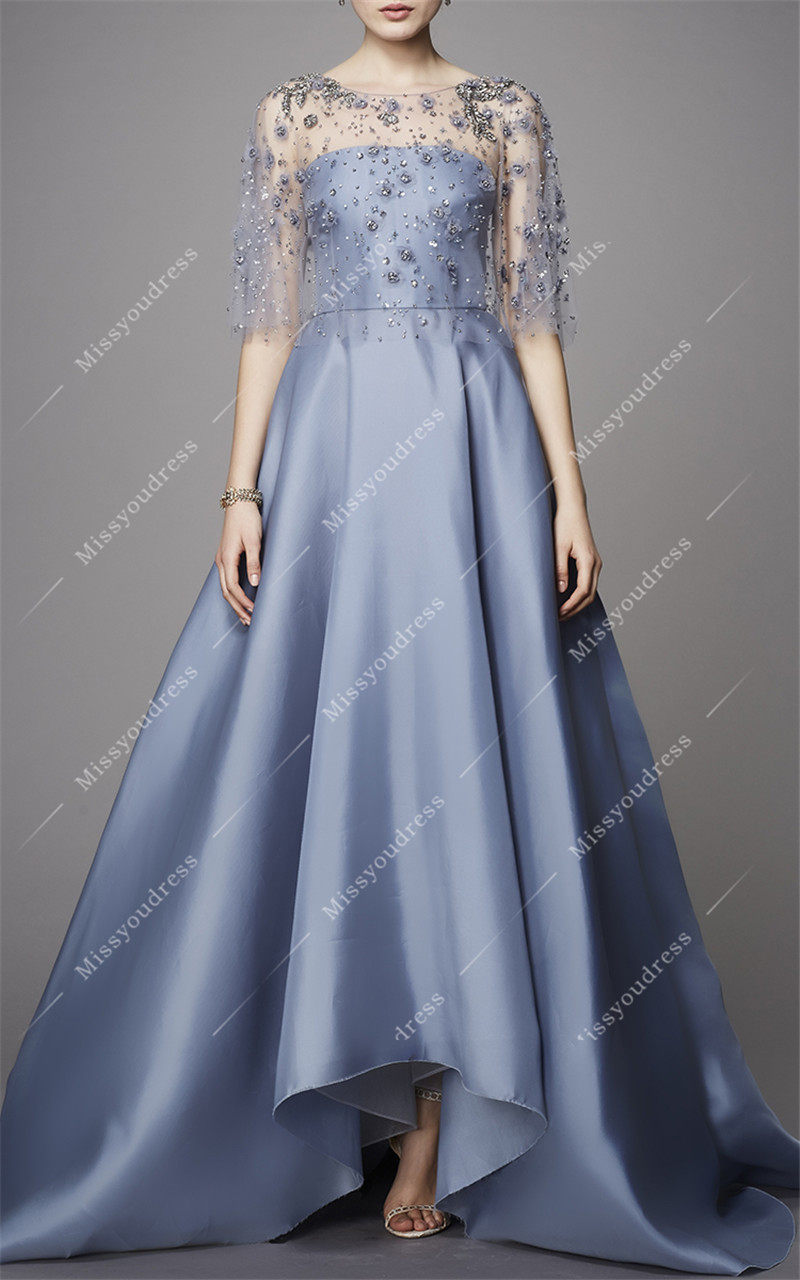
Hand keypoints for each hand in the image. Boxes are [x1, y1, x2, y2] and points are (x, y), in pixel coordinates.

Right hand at [215, 501, 262, 624]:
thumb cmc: (247, 519)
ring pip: (225, 587)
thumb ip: (254, 563)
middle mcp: (221, 561)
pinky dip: (233, 592)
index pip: (233, 588)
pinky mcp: (226, 556)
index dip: (243, 602)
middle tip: (248, 622)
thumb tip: (255, 583)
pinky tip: (241, 597)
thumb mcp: (254, 541)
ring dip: (234, 602)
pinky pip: (227, 580)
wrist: (239, 501)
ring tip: (245, 615)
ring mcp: (222, 559)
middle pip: (226, 592)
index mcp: (227, 559)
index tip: (254, 611)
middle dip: (237, 608)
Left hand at [554, 504, 601, 619]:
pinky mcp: (591, 562)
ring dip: (577, 603)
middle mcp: (596, 564)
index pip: (583, 591)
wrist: (573, 510)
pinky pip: (587, 583)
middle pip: (589, 595)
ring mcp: (595, 564)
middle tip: (559, 617)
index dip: (571, 605)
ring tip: (561, 611)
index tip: (559, 613)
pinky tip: (566, 598)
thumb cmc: (565, 524)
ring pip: (590, 591)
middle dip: (575, 608)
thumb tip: (561, 590)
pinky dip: (578, 594)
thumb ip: (560, 569)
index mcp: (589, 560)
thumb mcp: (558, 547)